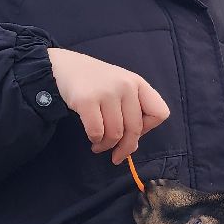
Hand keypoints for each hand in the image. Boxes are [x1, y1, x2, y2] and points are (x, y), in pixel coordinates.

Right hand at [46, 49, 170, 164]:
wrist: (63, 67)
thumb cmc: (96, 83)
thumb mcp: (120, 90)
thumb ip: (129, 115)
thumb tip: (131, 148)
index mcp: (138, 83)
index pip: (160, 113)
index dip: (149, 128)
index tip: (133, 131)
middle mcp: (126, 85)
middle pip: (135, 129)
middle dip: (125, 148)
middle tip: (116, 156)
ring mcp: (106, 92)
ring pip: (115, 133)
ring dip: (106, 146)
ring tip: (99, 145)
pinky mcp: (86, 100)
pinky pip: (97, 132)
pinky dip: (95, 140)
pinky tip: (92, 138)